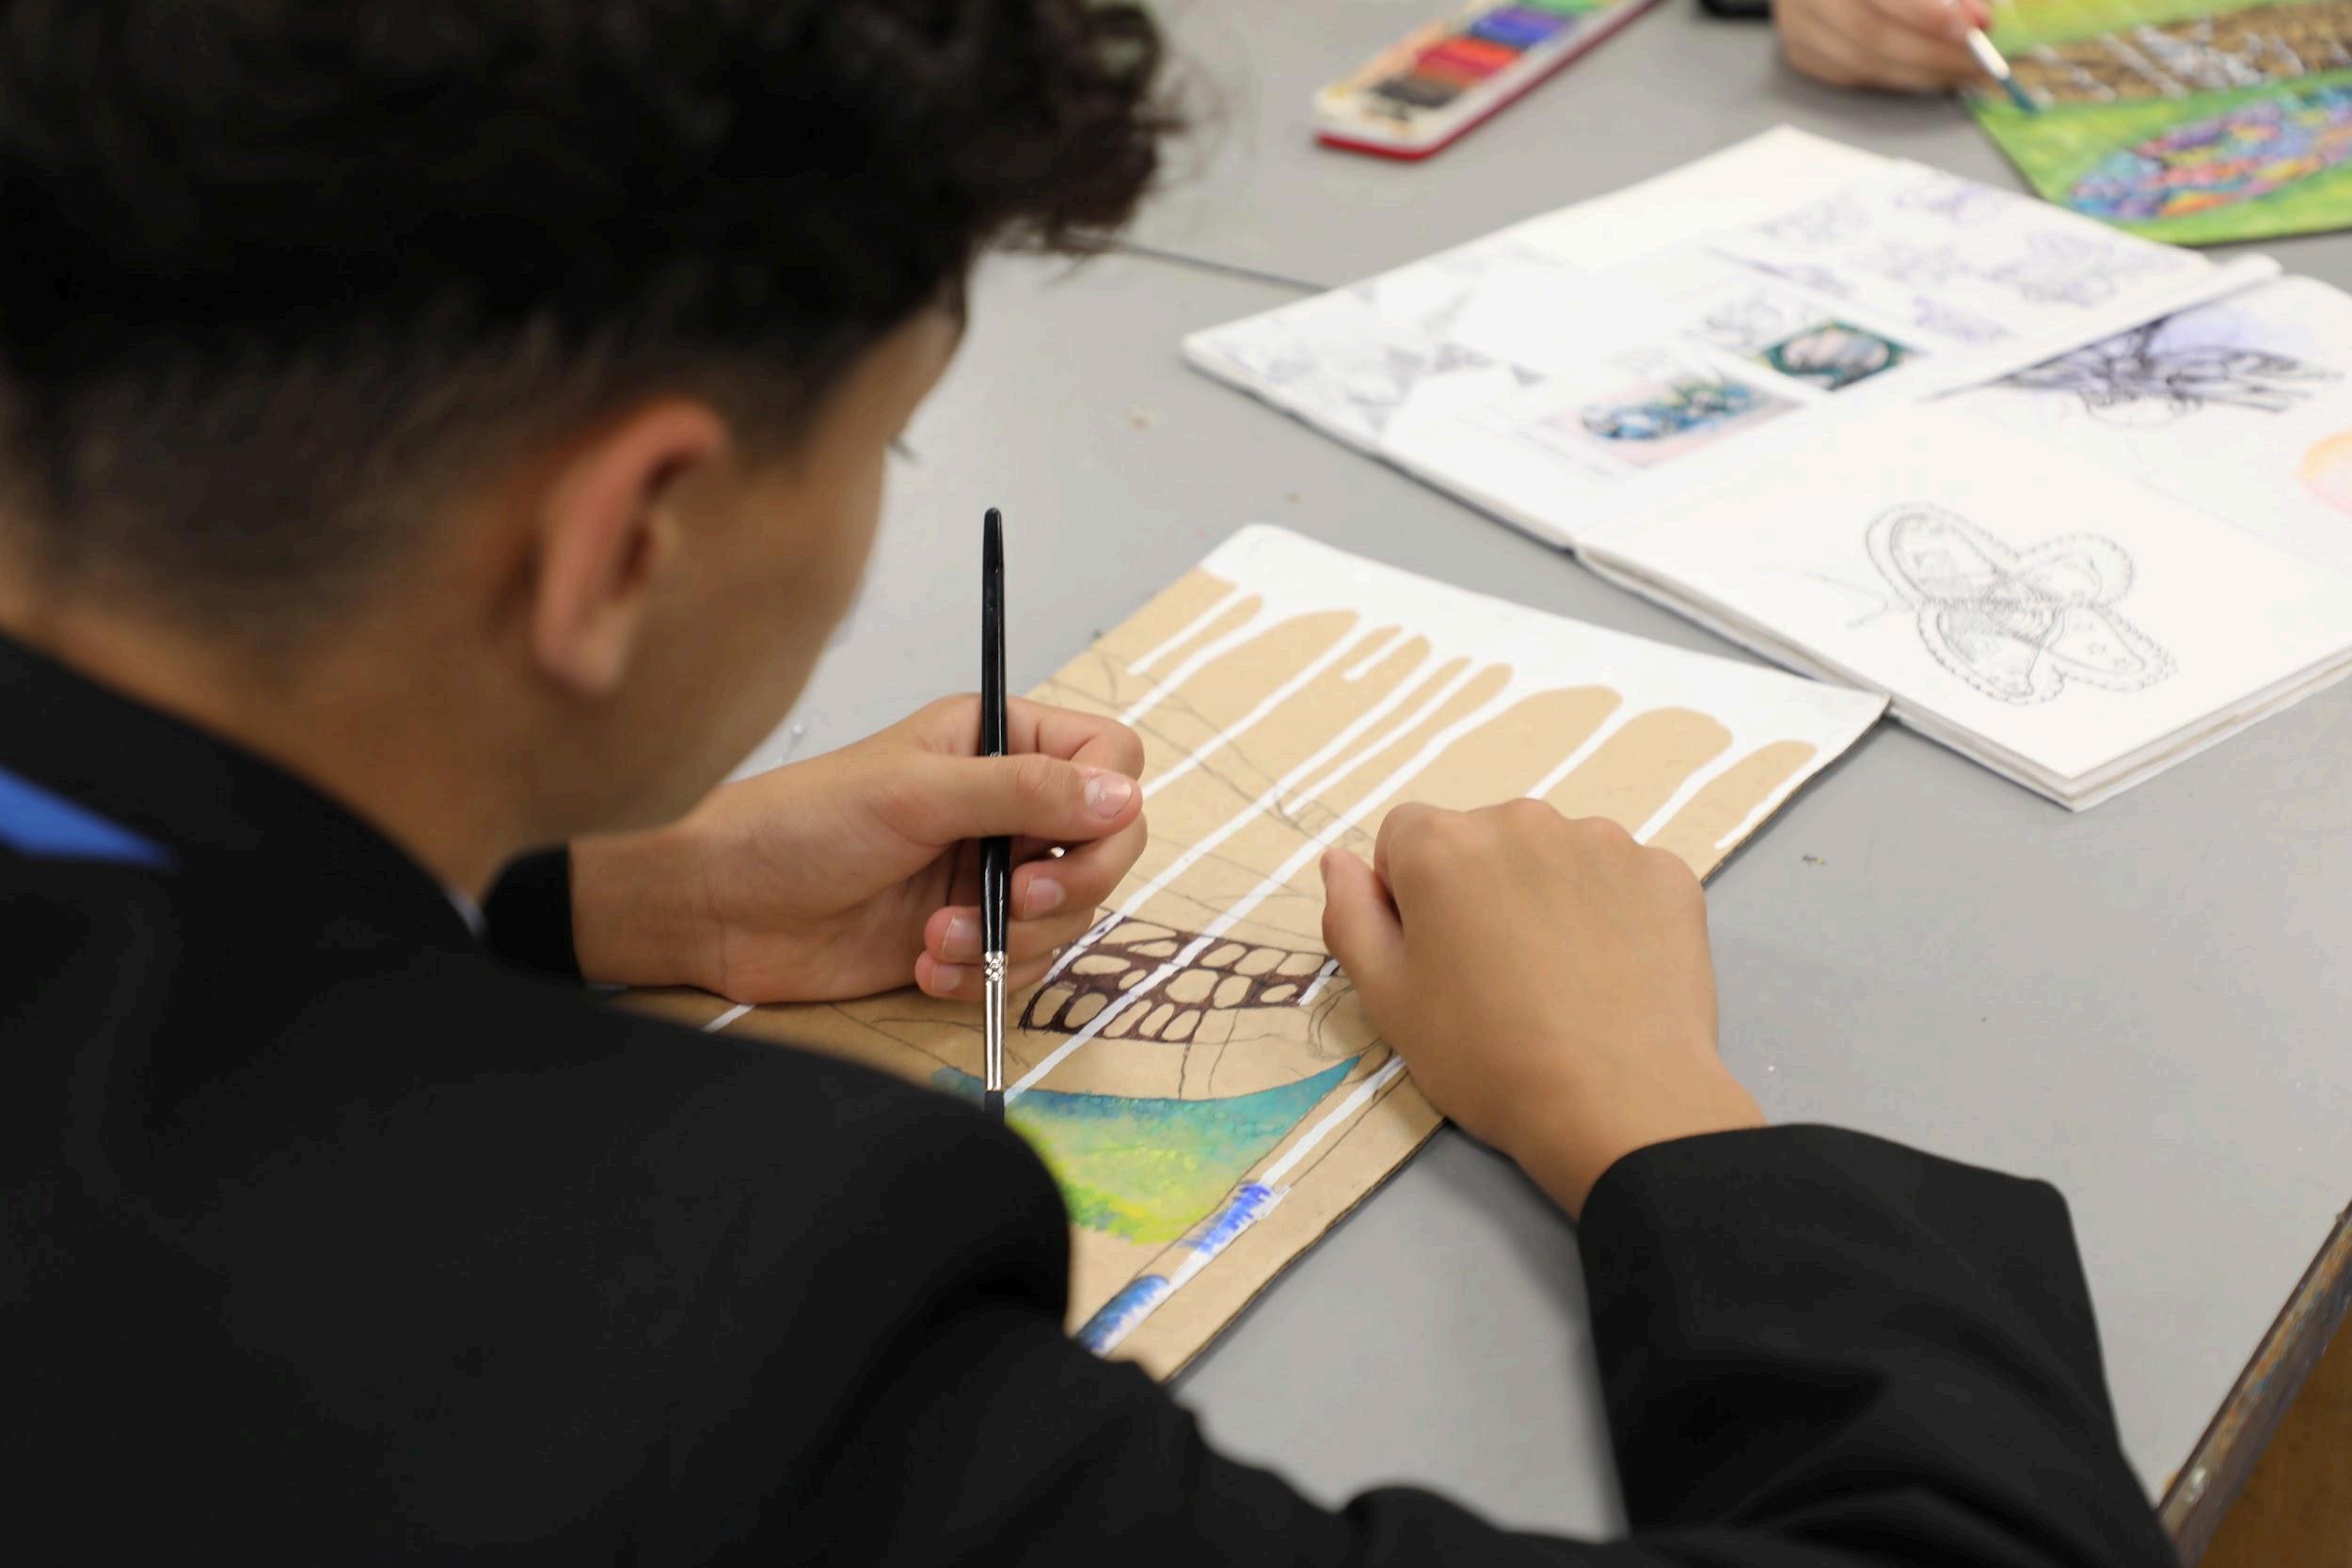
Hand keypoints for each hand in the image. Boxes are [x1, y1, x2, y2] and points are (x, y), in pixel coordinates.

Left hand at [568, 696, 1146, 1004]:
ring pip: (1068, 914)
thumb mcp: (916, 794)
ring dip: (1012, 937)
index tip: (1068, 838)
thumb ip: (1024, 792)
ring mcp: (985, 873)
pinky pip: (1021, 963)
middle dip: (1070, 884)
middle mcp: (1001, 804)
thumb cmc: (796, 825)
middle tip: (1019, 900)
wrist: (720, 908)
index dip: (1107, 804)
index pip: (1108, 760)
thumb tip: (1123, 799)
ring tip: (939, 937)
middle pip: (1106, 845)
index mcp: (995, 742)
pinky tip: (925, 965)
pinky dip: (982, 974)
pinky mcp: (965, 935)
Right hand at [1319, 802, 1762, 1217]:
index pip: (1404, 837)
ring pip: (1553, 856)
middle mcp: (1522, 819)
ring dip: (1546, 895)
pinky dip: (1611, 912)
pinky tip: (1612, 972)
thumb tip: (1340, 859)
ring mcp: (1603, 841)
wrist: (1621, 1104)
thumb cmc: (1486, 1058)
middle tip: (1497, 975)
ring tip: (1560, 977)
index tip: (1434, 955)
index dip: (1409, 895)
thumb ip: (1350, 917)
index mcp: (1442, 845)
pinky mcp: (1665, 871)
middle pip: (1483, 840)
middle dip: (1480, 889)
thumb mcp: (1388, 1001)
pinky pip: (1620, 878)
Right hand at [1778, 0, 1987, 92]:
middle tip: (1975, 62)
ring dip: (1919, 73)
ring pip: (1862, 64)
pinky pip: (1852, 75)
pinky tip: (1925, 70)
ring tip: (1958, 70)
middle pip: (1871, 36)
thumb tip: (1978, 20)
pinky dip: (1894, 76)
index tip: (1971, 30)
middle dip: (1932, 54)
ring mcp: (1797, 25)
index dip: (1927, 16)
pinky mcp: (1800, 52)